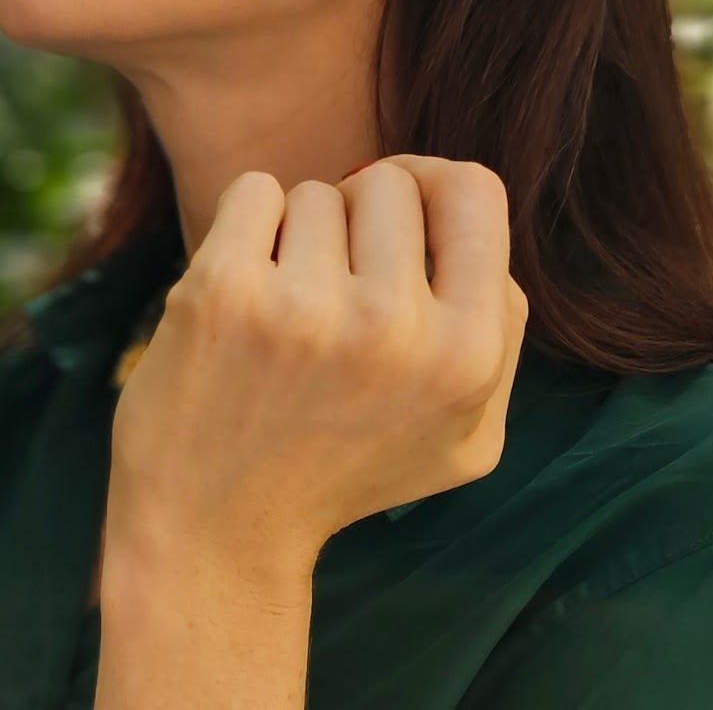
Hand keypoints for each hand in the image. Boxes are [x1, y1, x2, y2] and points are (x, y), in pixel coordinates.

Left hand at [105, 155, 528, 568]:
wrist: (213, 531)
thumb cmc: (346, 466)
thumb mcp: (466, 434)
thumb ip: (500, 327)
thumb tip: (471, 218)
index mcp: (466, 359)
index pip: (475, 190)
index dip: (436, 191)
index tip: (401, 222)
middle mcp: (392, 330)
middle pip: (392, 181)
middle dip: (362, 218)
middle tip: (334, 288)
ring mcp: (303, 309)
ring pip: (318, 191)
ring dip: (300, 236)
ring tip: (286, 314)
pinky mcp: (223, 291)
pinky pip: (253, 190)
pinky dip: (248, 224)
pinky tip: (242, 293)